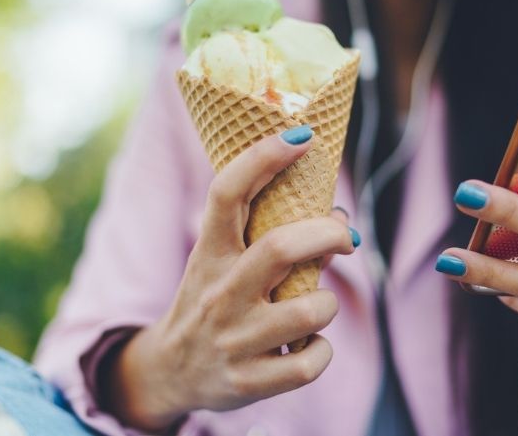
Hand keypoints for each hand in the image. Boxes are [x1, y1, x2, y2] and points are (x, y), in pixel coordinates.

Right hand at [104, 129, 356, 430]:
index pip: (227, 193)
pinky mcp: (248, 381)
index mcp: (209, 253)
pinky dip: (322, 350)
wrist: (171, 372)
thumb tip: (340, 220)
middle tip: (346, 237)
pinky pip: (309, 361)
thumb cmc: (212, 302)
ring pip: (308, 310)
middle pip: (280, 247)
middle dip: (327, 235)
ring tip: (318, 305)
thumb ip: (269, 236)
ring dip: (328, 303)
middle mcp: (218, 293)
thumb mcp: (222, 263)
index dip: (264, 158)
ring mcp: (233, 340)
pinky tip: (310, 344)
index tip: (301, 136)